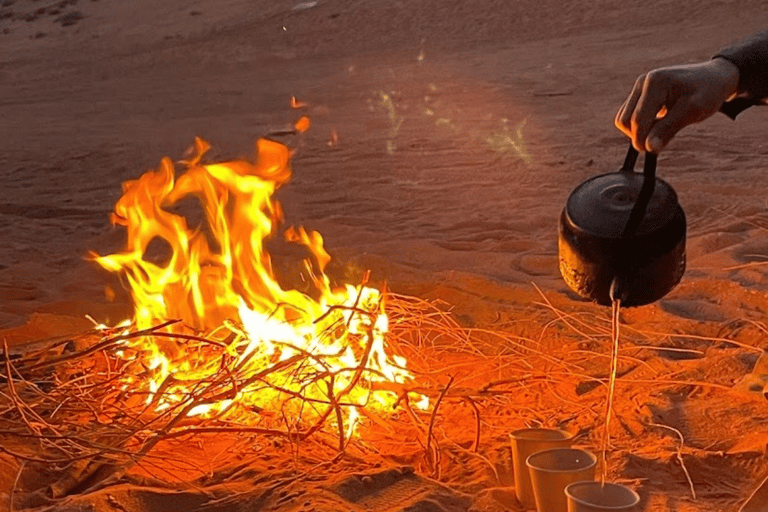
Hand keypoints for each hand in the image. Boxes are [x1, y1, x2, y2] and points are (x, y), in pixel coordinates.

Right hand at [615, 58, 739, 152]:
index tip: (654, 151)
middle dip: (640, 135)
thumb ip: (668, 129)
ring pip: (623, 119)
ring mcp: (639, 87)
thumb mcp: (693, 112)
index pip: (637, 120)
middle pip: (625, 121)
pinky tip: (659, 123)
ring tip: (664, 128)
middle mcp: (642, 82)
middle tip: (663, 138)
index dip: (642, 140)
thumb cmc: (708, 92)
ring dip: (639, 131)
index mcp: (654, 83)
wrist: (714, 78)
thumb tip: (648, 147)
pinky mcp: (639, 94)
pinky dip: (641, 125)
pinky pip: (628, 116)